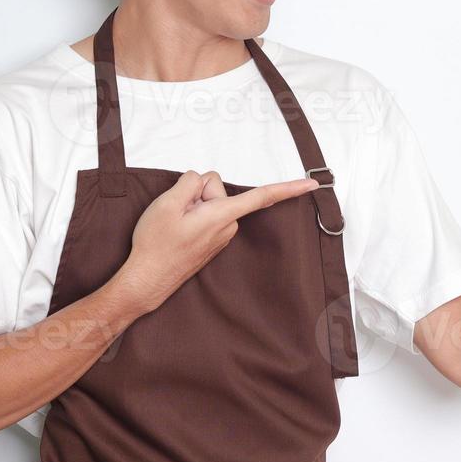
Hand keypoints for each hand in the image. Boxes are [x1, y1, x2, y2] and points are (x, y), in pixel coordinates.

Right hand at [119, 170, 319, 311]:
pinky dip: (192, 216)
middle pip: (216, 189)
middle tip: (176, 213)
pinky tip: (178, 230)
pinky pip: (206, 215)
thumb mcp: (167, 203)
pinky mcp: (214, 240)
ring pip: (210, 202)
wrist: (147, 279)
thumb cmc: (156, 244)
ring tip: (175, 225)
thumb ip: (191, 183)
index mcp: (222, 215)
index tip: (313, 186)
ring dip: (192, 207)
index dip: (288, 188)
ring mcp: (222, 235)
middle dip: (197, 193)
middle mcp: (229, 226)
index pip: (261, 197)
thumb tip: (202, 182)